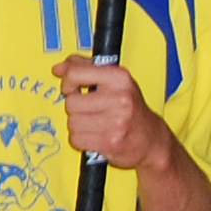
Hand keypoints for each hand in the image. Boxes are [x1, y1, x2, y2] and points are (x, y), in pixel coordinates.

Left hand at [53, 55, 168, 169]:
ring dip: (79, 125)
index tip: (72, 88)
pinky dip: (81, 140)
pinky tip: (96, 136)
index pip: (75, 74)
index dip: (67, 82)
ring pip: (72, 122)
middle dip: (76, 108)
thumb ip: (85, 67)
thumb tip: (58, 68)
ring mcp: (117, 122)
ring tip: (96, 124)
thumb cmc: (130, 108)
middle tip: (91, 111)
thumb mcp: (114, 80)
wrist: (152, 140)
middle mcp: (120, 98)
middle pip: (71, 102)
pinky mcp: (111, 143)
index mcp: (120, 78)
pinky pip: (76, 139)